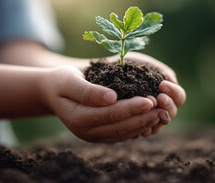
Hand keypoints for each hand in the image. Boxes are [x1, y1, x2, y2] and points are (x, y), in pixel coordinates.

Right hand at [42, 65, 169, 142]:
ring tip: (159, 112)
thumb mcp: (69, 80)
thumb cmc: (61, 81)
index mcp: (78, 118)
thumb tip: (111, 98)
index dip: (131, 107)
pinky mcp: (99, 134)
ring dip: (142, 124)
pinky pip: (121, 134)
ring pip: (123, 133)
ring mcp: (93, 135)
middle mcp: (86, 132)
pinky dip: (136, 127)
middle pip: (119, 127)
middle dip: (142, 117)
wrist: (53, 92)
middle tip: (161, 107)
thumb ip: (87, 90)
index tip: (150, 99)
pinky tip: (147, 118)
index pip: (110, 114)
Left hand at [107, 52, 185, 135]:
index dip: (174, 92)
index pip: (179, 97)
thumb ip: (158, 70)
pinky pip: (142, 131)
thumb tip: (173, 80)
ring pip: (158, 123)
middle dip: (167, 105)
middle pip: (171, 112)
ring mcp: (147, 117)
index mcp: (165, 92)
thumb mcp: (142, 63)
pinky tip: (137, 120)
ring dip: (156, 117)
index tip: (162, 85)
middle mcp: (159, 106)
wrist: (107, 70)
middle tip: (158, 98)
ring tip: (148, 107)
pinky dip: (142, 126)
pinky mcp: (134, 124)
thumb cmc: (127, 65)